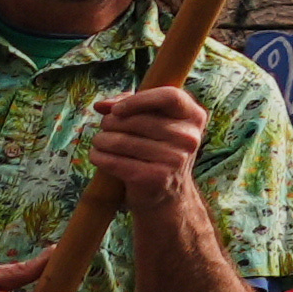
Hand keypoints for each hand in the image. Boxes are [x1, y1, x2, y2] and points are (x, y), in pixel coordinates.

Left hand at [82, 85, 209, 207]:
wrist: (169, 195)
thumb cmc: (156, 150)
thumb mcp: (153, 122)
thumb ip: (128, 106)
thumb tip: (101, 105)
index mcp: (194, 117)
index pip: (170, 96)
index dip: (139, 99)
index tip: (117, 109)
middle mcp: (189, 138)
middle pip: (138, 120)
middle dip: (111, 122)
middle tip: (105, 128)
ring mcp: (175, 159)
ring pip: (121, 141)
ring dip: (101, 140)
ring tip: (100, 143)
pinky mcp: (157, 178)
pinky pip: (115, 161)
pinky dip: (99, 157)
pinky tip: (98, 156)